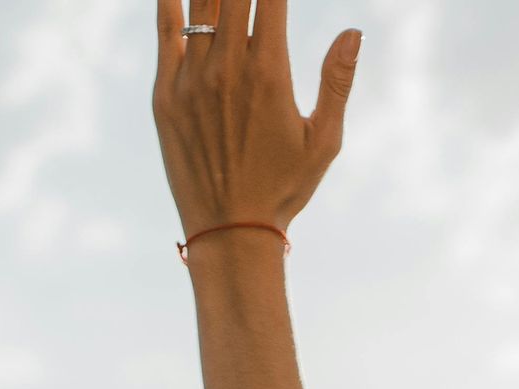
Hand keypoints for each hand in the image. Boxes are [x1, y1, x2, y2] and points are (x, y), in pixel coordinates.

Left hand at [153, 0, 362, 240]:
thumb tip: (354, 32)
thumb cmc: (284, 190)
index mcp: (270, 71)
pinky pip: (166, 27)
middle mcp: (227, 67)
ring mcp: (191, 78)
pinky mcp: (164, 94)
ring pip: (200, 0)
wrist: (228, 235)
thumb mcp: (324, 141)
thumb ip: (337, 82)